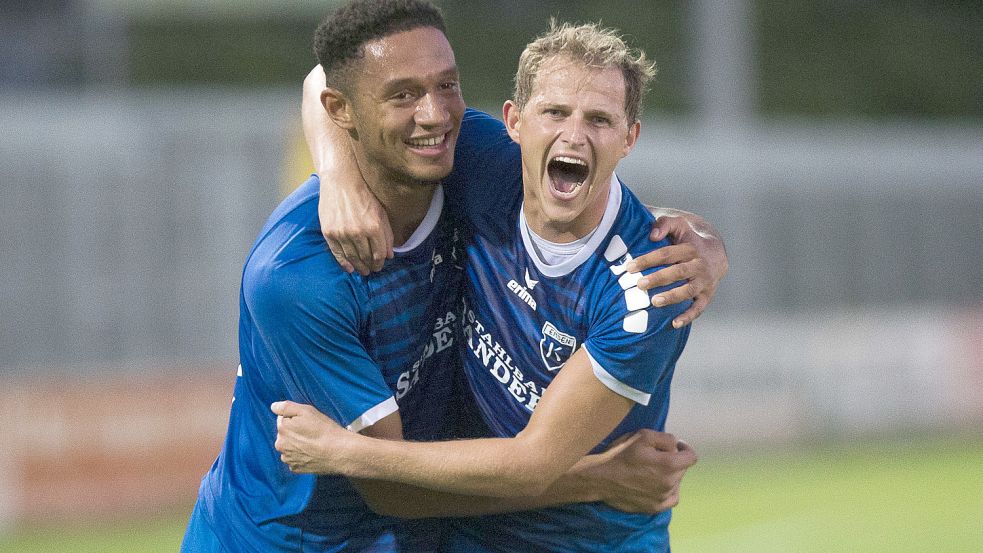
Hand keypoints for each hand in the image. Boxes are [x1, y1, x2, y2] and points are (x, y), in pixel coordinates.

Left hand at [271, 400, 349, 473]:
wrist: (339, 452)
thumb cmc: (324, 430)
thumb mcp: (307, 411)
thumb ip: (286, 407)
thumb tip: (273, 407)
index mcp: (282, 429)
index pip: (283, 419)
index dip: (295, 419)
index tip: (308, 422)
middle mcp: (280, 445)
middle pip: (285, 434)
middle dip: (294, 432)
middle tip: (312, 432)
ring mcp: (287, 458)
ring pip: (289, 447)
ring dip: (297, 445)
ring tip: (313, 444)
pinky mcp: (295, 469)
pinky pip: (294, 459)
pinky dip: (301, 456)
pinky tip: (312, 453)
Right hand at [317, 179, 392, 274]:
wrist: (341, 182)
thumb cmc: (363, 196)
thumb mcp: (381, 213)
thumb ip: (387, 235)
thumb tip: (389, 255)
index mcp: (374, 227)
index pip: (379, 254)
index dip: (380, 263)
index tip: (379, 266)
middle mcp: (358, 232)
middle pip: (366, 258)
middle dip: (370, 267)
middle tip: (371, 271)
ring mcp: (342, 233)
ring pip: (352, 258)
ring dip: (358, 267)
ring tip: (362, 271)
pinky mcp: (329, 232)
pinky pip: (337, 253)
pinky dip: (344, 263)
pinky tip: (349, 268)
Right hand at [591, 430, 696, 512]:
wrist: (601, 478)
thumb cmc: (621, 454)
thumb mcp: (643, 435)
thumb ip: (666, 439)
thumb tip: (676, 446)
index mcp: (669, 465)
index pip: (691, 457)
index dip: (684, 448)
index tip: (675, 446)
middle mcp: (670, 483)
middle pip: (682, 469)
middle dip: (674, 460)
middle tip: (656, 456)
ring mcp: (663, 497)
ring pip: (677, 483)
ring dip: (670, 475)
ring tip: (653, 470)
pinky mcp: (654, 507)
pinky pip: (672, 498)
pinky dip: (669, 490)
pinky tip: (659, 485)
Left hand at [628, 208, 728, 327]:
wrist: (716, 250)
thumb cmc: (688, 237)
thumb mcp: (678, 224)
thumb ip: (664, 224)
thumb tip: (652, 235)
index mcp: (690, 248)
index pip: (667, 254)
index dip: (648, 260)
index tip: (630, 267)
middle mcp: (699, 265)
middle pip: (678, 272)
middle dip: (658, 278)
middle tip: (639, 284)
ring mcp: (704, 281)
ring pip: (688, 290)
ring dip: (672, 297)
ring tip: (654, 302)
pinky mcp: (707, 295)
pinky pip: (699, 308)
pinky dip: (688, 316)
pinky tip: (674, 323)